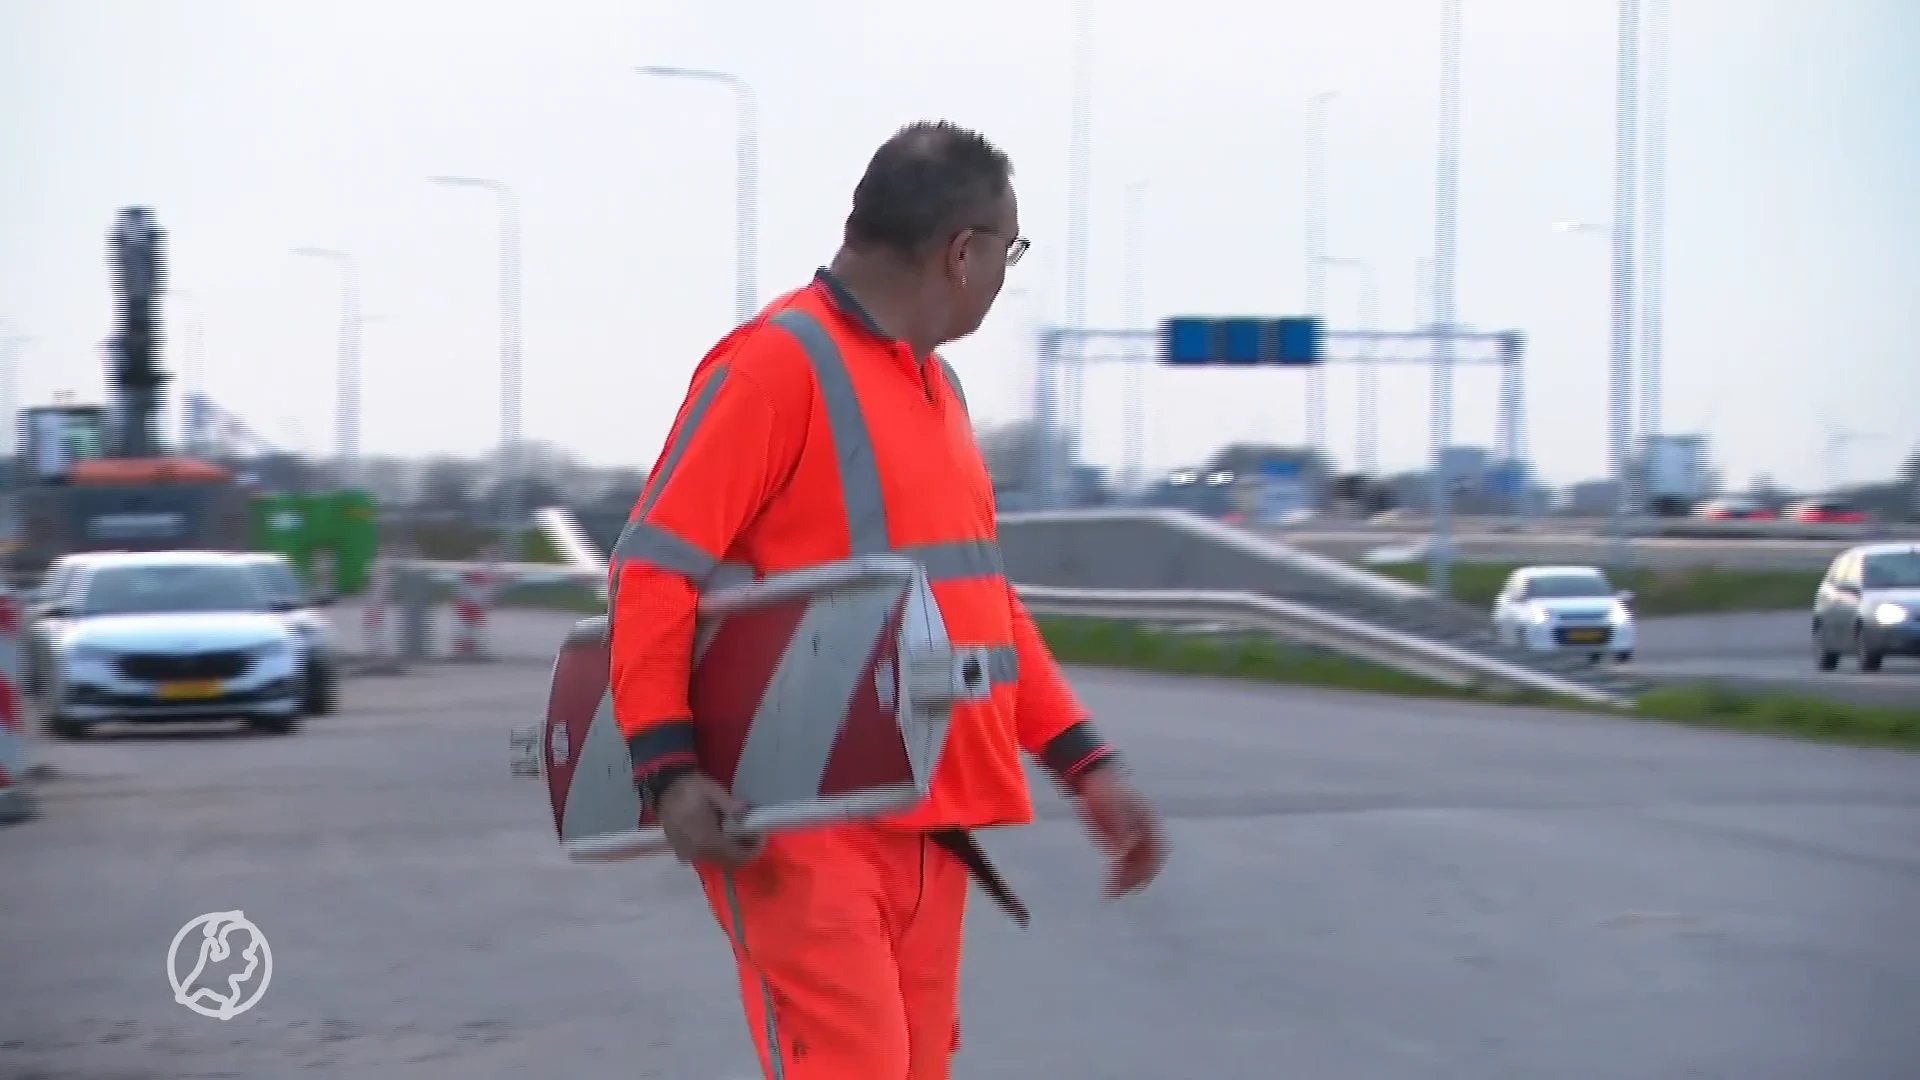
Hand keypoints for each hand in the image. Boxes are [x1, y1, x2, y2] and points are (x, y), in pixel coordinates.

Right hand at [655, 772, 764, 866]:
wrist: (664, 788)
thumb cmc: (691, 788)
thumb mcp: (714, 791)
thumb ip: (732, 806)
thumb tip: (747, 816)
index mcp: (706, 840)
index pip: (738, 857)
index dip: (754, 849)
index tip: (760, 834)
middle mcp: (697, 853)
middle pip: (730, 863)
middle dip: (744, 850)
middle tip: (752, 832)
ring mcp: (688, 855)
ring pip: (719, 861)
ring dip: (732, 851)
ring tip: (739, 832)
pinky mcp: (683, 852)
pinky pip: (707, 857)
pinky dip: (719, 850)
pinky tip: (722, 834)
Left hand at [1071, 765, 1167, 898]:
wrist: (1091, 775)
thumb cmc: (1103, 789)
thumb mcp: (1110, 808)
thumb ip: (1119, 830)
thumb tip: (1124, 851)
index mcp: (1148, 820)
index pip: (1157, 850)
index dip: (1149, 868)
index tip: (1137, 882)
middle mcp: (1145, 829)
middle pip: (1148, 860)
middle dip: (1136, 878)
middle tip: (1120, 892)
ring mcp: (1135, 834)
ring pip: (1137, 863)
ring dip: (1128, 879)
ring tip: (1112, 893)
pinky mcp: (1122, 838)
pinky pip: (1125, 860)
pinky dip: (1120, 872)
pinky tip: (1111, 883)